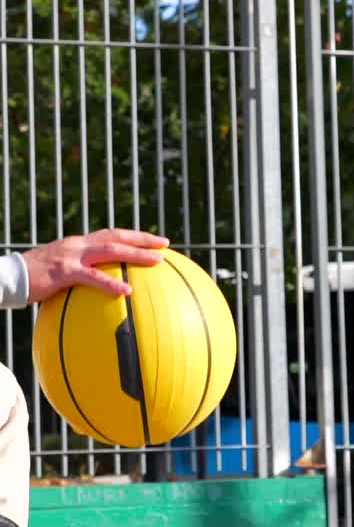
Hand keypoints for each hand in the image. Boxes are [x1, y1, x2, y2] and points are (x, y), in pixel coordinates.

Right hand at [23, 229, 169, 303]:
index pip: (111, 234)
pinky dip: (111, 284)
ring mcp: (71, 256)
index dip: (133, 235)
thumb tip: (97, 288)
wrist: (8, 277)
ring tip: (157, 261)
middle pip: (116, 236)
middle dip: (142, 238)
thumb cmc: (32, 280)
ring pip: (110, 250)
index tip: (154, 240)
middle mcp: (78, 244)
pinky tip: (128, 291)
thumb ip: (78, 276)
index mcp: (78, 244)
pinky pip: (92, 277)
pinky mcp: (63, 271)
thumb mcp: (58, 274)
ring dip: (136, 254)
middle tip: (165, 243)